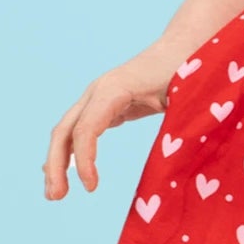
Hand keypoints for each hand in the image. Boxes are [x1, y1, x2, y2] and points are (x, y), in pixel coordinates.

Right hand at [42, 43, 184, 199]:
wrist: (184, 45)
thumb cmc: (187, 69)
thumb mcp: (185, 97)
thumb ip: (177, 123)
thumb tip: (174, 157)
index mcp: (113, 89)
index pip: (86, 130)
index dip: (84, 160)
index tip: (92, 188)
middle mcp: (98, 92)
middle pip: (64, 131)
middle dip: (56, 165)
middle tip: (55, 198)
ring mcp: (97, 97)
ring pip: (66, 131)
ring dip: (57, 162)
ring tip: (55, 195)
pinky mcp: (105, 105)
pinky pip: (79, 130)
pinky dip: (69, 152)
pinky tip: (65, 173)